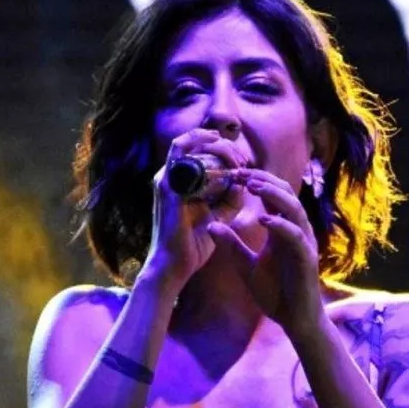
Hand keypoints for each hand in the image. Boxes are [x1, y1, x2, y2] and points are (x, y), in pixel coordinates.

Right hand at [145, 129, 247, 283]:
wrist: (175, 266)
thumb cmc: (194, 244)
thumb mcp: (219, 216)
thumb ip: (229, 199)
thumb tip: (241, 181)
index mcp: (179, 182)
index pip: (197, 150)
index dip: (222, 149)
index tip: (244, 162)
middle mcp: (168, 176)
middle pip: (193, 142)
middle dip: (223, 145)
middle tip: (243, 160)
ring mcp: (165, 179)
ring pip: (186, 142)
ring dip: (215, 146)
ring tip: (236, 159)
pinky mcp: (166, 186)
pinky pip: (182, 156)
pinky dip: (206, 154)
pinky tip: (227, 164)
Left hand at [206, 168, 324, 336]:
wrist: (294, 320)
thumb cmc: (275, 293)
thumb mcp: (246, 265)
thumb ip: (232, 245)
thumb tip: (211, 225)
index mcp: (282, 229)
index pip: (272, 195)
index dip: (255, 180)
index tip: (232, 173)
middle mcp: (295, 230)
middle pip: (285, 193)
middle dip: (263, 179)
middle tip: (239, 172)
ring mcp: (303, 243)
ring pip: (294, 208)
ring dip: (273, 194)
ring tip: (252, 185)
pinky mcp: (307, 258)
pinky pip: (296, 235)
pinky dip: (281, 225)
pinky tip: (264, 219)